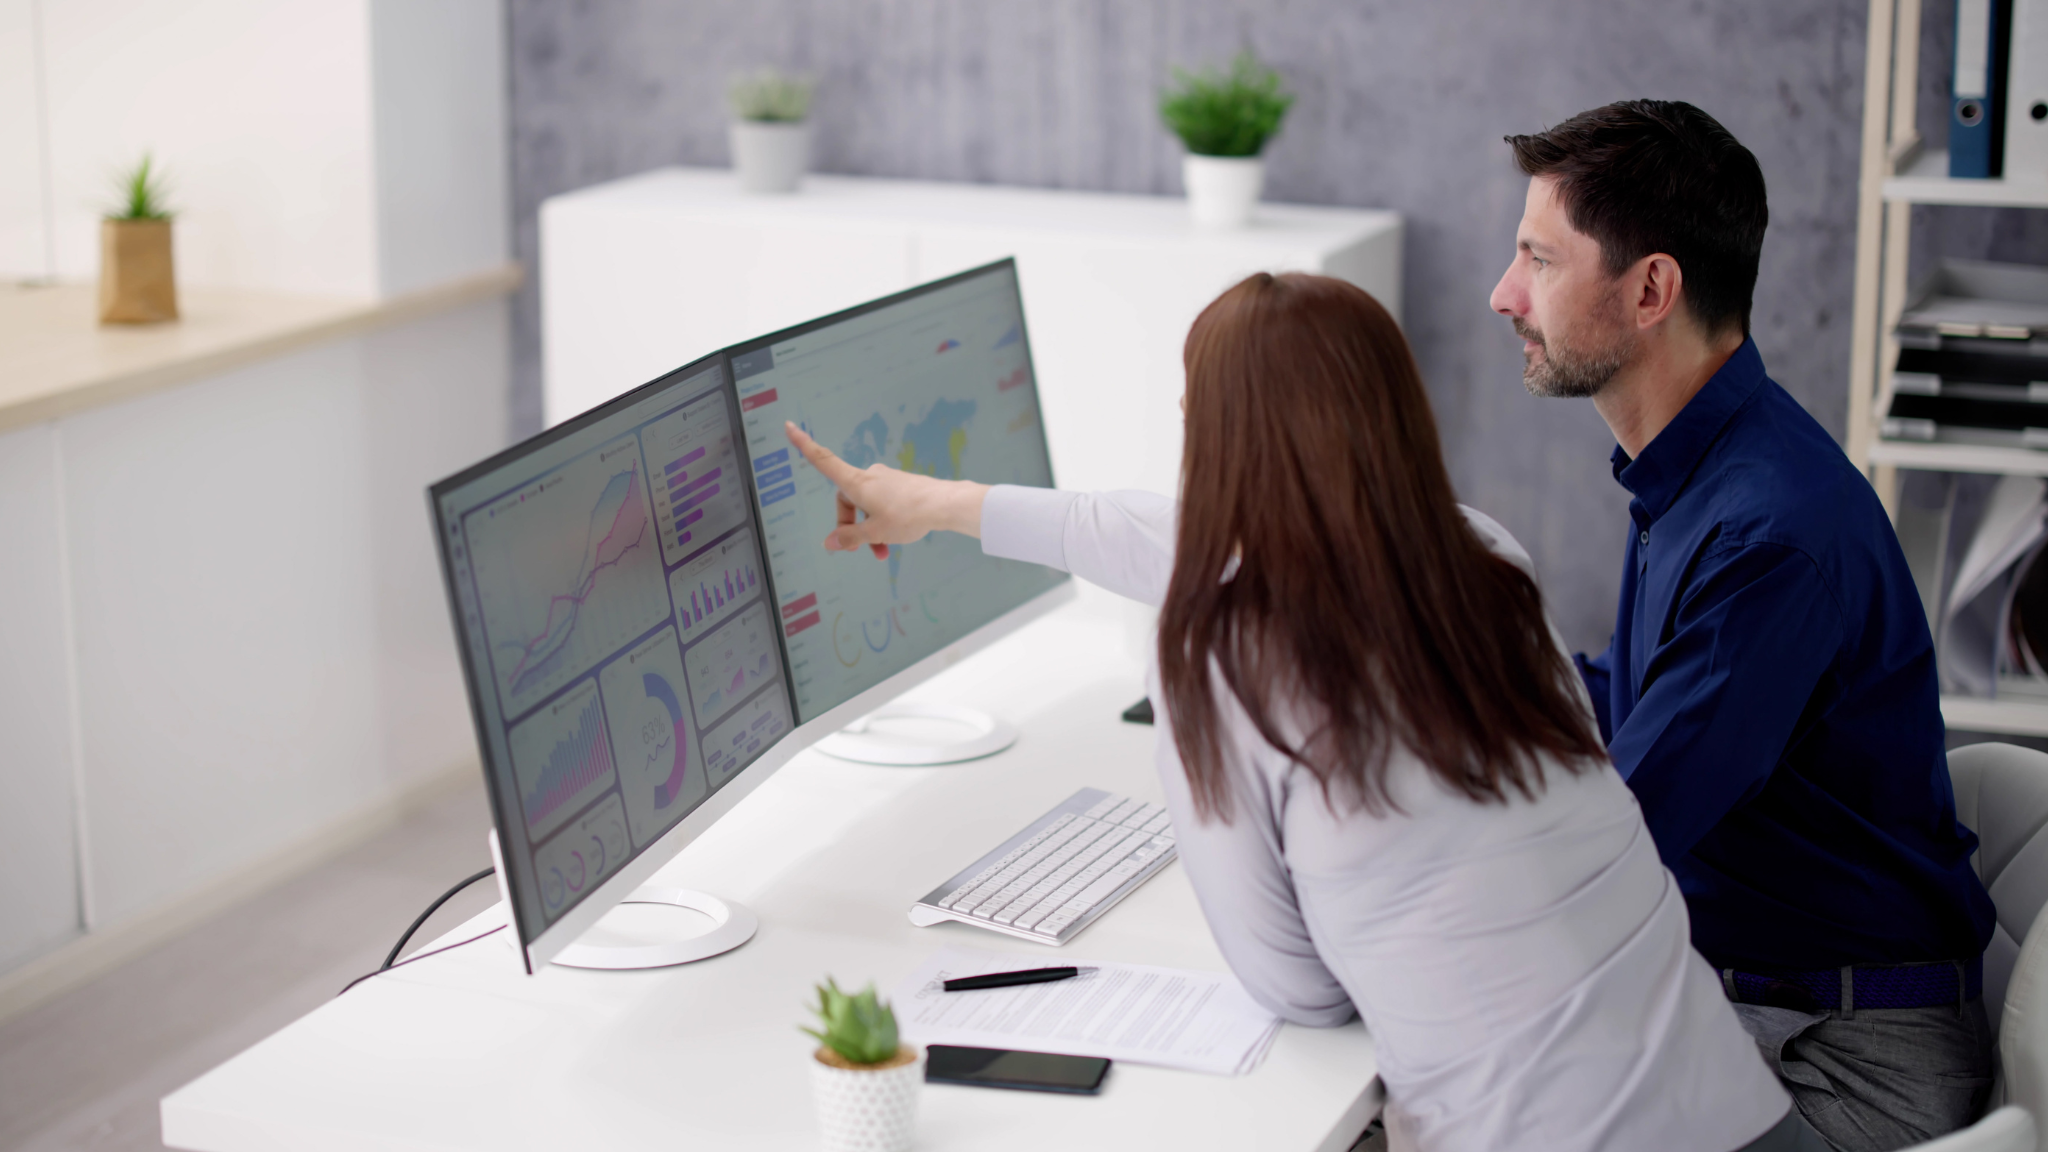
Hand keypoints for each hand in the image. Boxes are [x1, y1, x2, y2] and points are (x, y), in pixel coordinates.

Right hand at [784, 422, 987, 558]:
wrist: (944, 505)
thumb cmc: (908, 516)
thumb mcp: (875, 532)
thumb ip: (850, 538)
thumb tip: (829, 543)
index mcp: (857, 483)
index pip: (823, 461)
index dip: (804, 444)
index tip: (788, 426)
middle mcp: (869, 476)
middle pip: (847, 499)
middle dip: (850, 525)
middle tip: (859, 549)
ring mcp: (886, 479)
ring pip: (867, 506)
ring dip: (869, 529)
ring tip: (881, 552)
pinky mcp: (900, 485)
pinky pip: (883, 504)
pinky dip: (882, 522)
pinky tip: (893, 540)